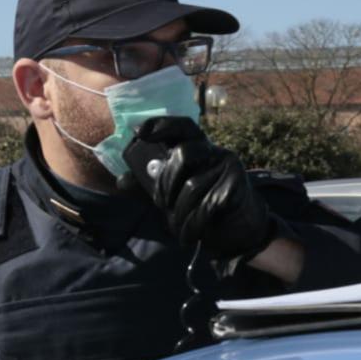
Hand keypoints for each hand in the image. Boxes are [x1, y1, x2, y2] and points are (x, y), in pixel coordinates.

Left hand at [133, 116, 273, 260]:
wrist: (239, 230)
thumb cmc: (202, 207)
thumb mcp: (174, 194)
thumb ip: (150, 185)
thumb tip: (121, 181)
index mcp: (198, 148)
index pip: (182, 126)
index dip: (161, 124)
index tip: (139, 133)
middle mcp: (214, 151)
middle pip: (183, 154)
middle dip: (165, 182)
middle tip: (161, 204)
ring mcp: (228, 166)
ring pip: (192, 184)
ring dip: (178, 212)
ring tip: (176, 227)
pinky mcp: (237, 186)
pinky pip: (206, 205)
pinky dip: (193, 225)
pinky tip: (189, 235)